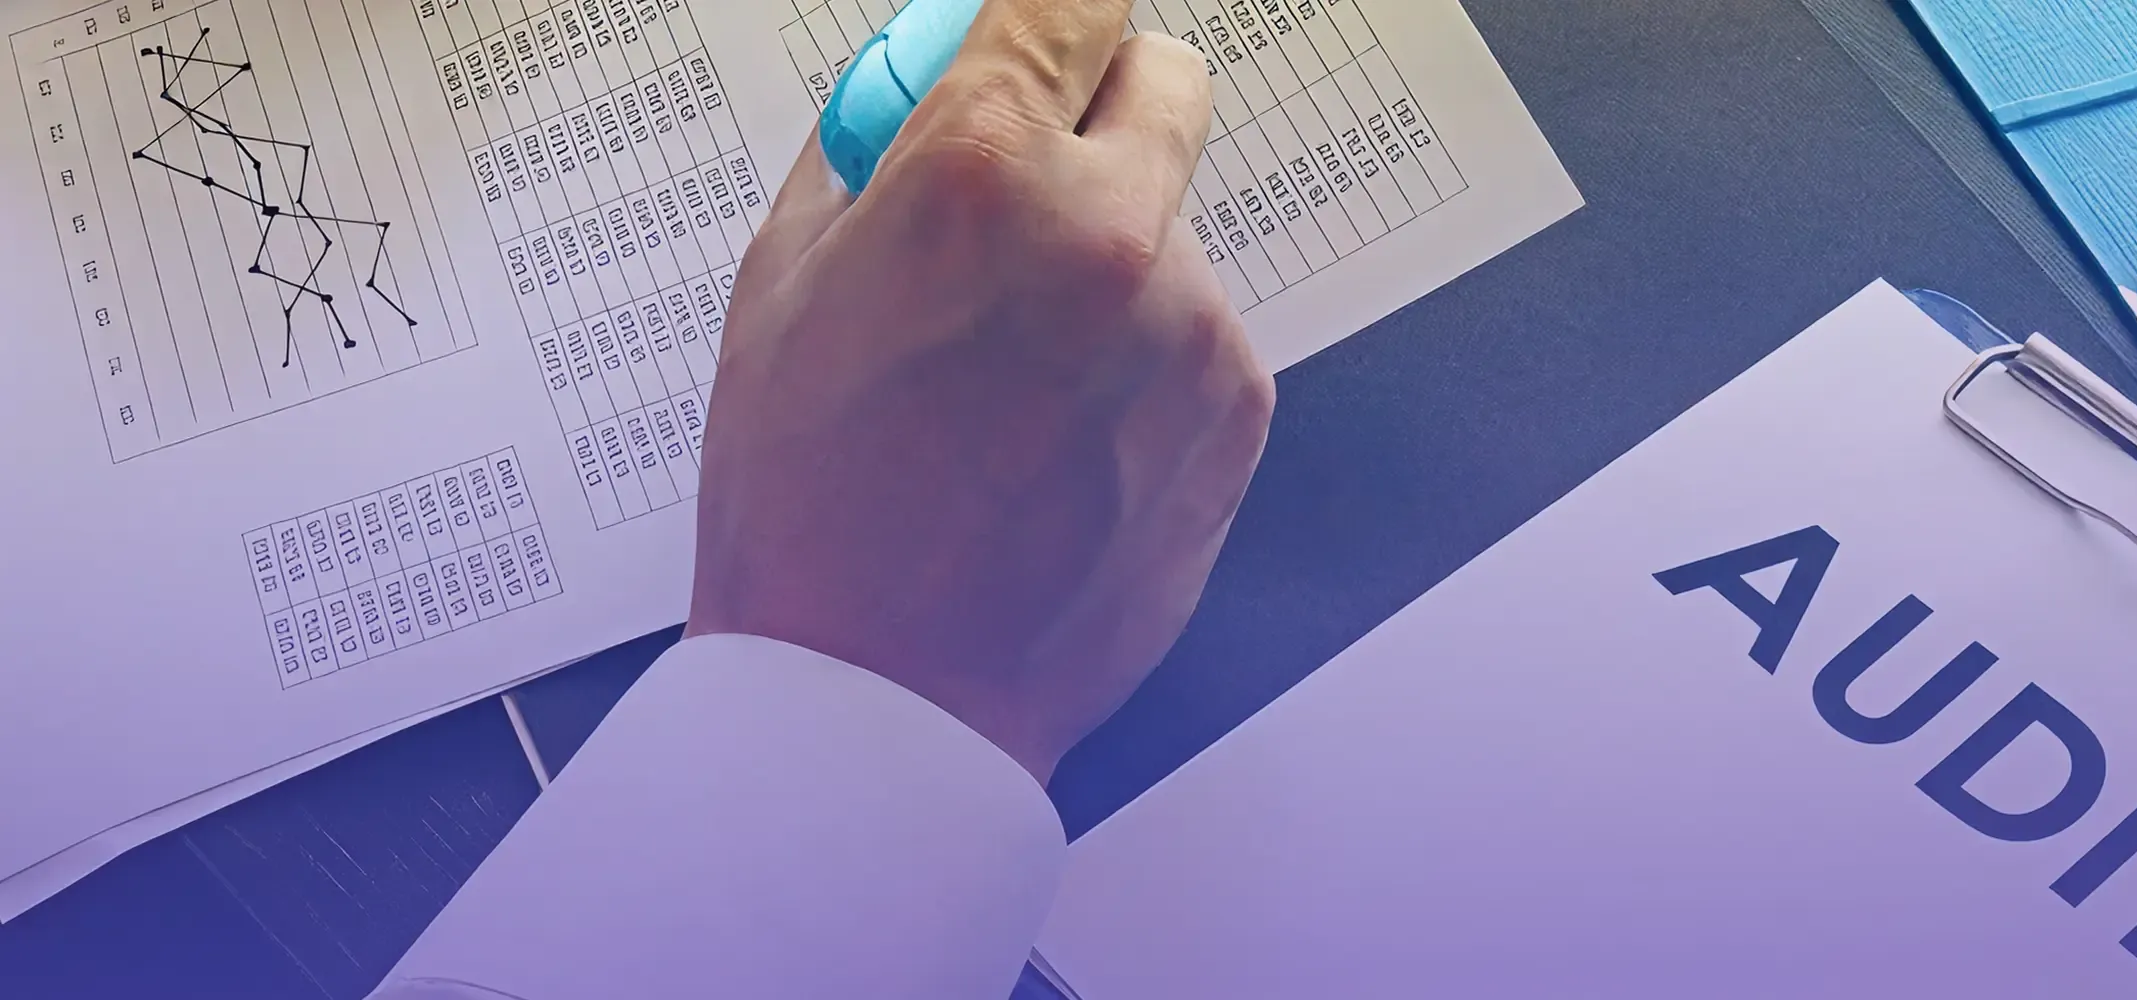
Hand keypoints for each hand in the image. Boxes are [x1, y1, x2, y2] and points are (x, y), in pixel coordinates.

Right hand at [689, 0, 1270, 783]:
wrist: (888, 695)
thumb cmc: (811, 507)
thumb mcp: (782, 285)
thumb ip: (868, 151)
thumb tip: (921, 78)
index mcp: (980, 173)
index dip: (1051, 7)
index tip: (1045, 20)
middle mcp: (1108, 232)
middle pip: (1167, 75)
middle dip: (1106, 99)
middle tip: (1037, 171)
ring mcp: (1188, 325)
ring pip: (1173, 224)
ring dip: (1113, 259)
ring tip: (1012, 377)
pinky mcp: (1234, 408)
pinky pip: (1196, 331)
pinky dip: (1143, 357)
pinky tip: (1060, 437)